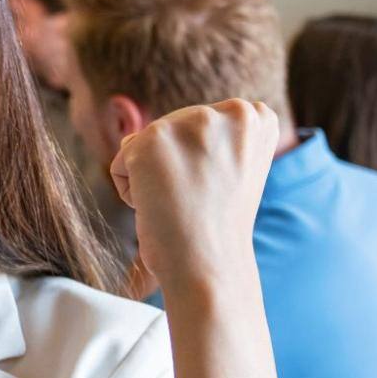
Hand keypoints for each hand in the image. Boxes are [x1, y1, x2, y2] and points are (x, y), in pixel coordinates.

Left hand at [109, 99, 278, 302]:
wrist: (208, 266)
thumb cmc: (216, 230)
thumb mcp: (230, 170)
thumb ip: (207, 140)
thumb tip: (133, 137)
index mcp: (256, 116)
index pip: (202, 125)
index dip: (202, 163)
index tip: (219, 189)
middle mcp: (228, 111)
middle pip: (171, 130)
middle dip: (174, 168)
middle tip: (198, 201)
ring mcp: (190, 122)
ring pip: (144, 146)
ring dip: (151, 178)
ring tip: (180, 203)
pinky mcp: (150, 141)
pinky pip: (120, 165)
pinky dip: (129, 192)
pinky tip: (158, 207)